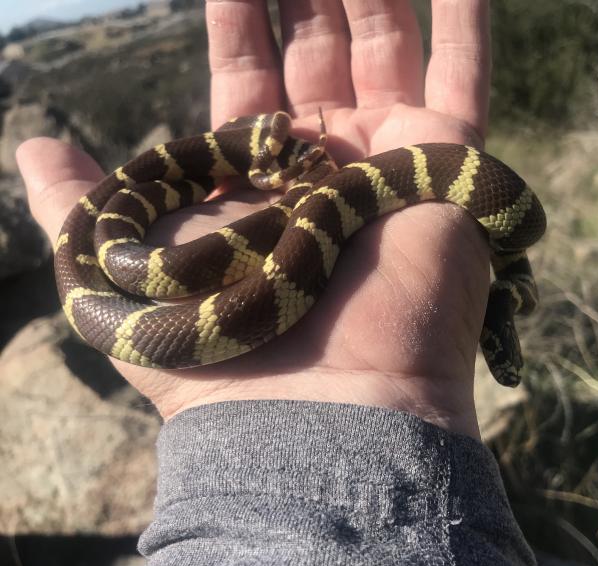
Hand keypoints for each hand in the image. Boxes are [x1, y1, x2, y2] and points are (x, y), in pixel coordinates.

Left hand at [17, 0, 491, 438]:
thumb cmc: (220, 348)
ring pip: (384, 49)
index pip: (247, 80)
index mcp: (260, 185)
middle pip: (317, 54)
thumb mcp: (125, 273)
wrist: (324, 405)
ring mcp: (390, 161)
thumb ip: (81, 206)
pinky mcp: (446, 166)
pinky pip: (464, 76)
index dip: (238, 24)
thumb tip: (35, 149)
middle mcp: (328, 167)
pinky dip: (464, 20)